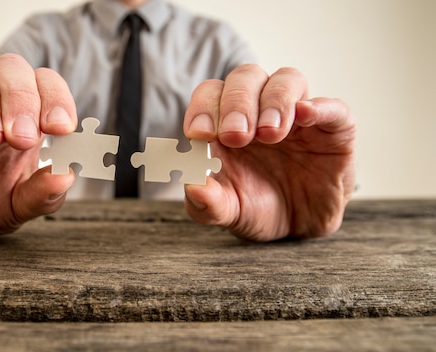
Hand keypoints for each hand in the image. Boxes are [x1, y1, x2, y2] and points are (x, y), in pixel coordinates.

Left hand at [183, 64, 355, 241]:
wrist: (299, 230)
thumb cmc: (256, 208)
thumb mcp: (227, 211)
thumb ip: (206, 203)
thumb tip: (192, 187)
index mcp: (225, 123)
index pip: (210, 94)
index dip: (202, 107)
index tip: (199, 134)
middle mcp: (259, 110)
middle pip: (245, 78)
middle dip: (236, 103)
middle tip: (235, 136)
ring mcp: (297, 116)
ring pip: (286, 80)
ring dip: (274, 101)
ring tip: (269, 134)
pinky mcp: (334, 129)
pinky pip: (332, 106)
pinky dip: (320, 106)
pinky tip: (305, 115)